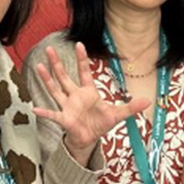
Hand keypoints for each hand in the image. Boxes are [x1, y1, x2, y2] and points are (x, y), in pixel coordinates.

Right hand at [32, 43, 149, 151]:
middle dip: (57, 63)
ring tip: (38, 66)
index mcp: (88, 92)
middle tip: (49, 48)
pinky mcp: (64, 119)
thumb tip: (148, 101)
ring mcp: (67, 106)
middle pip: (64, 76)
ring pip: (55, 89)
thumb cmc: (100, 123)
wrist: (89, 139)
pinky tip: (35, 109)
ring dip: (47, 79)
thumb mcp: (117, 115)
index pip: (84, 71)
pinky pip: (53, 115)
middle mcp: (75, 96)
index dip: (82, 59)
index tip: (78, 44)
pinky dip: (45, 113)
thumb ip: (131, 108)